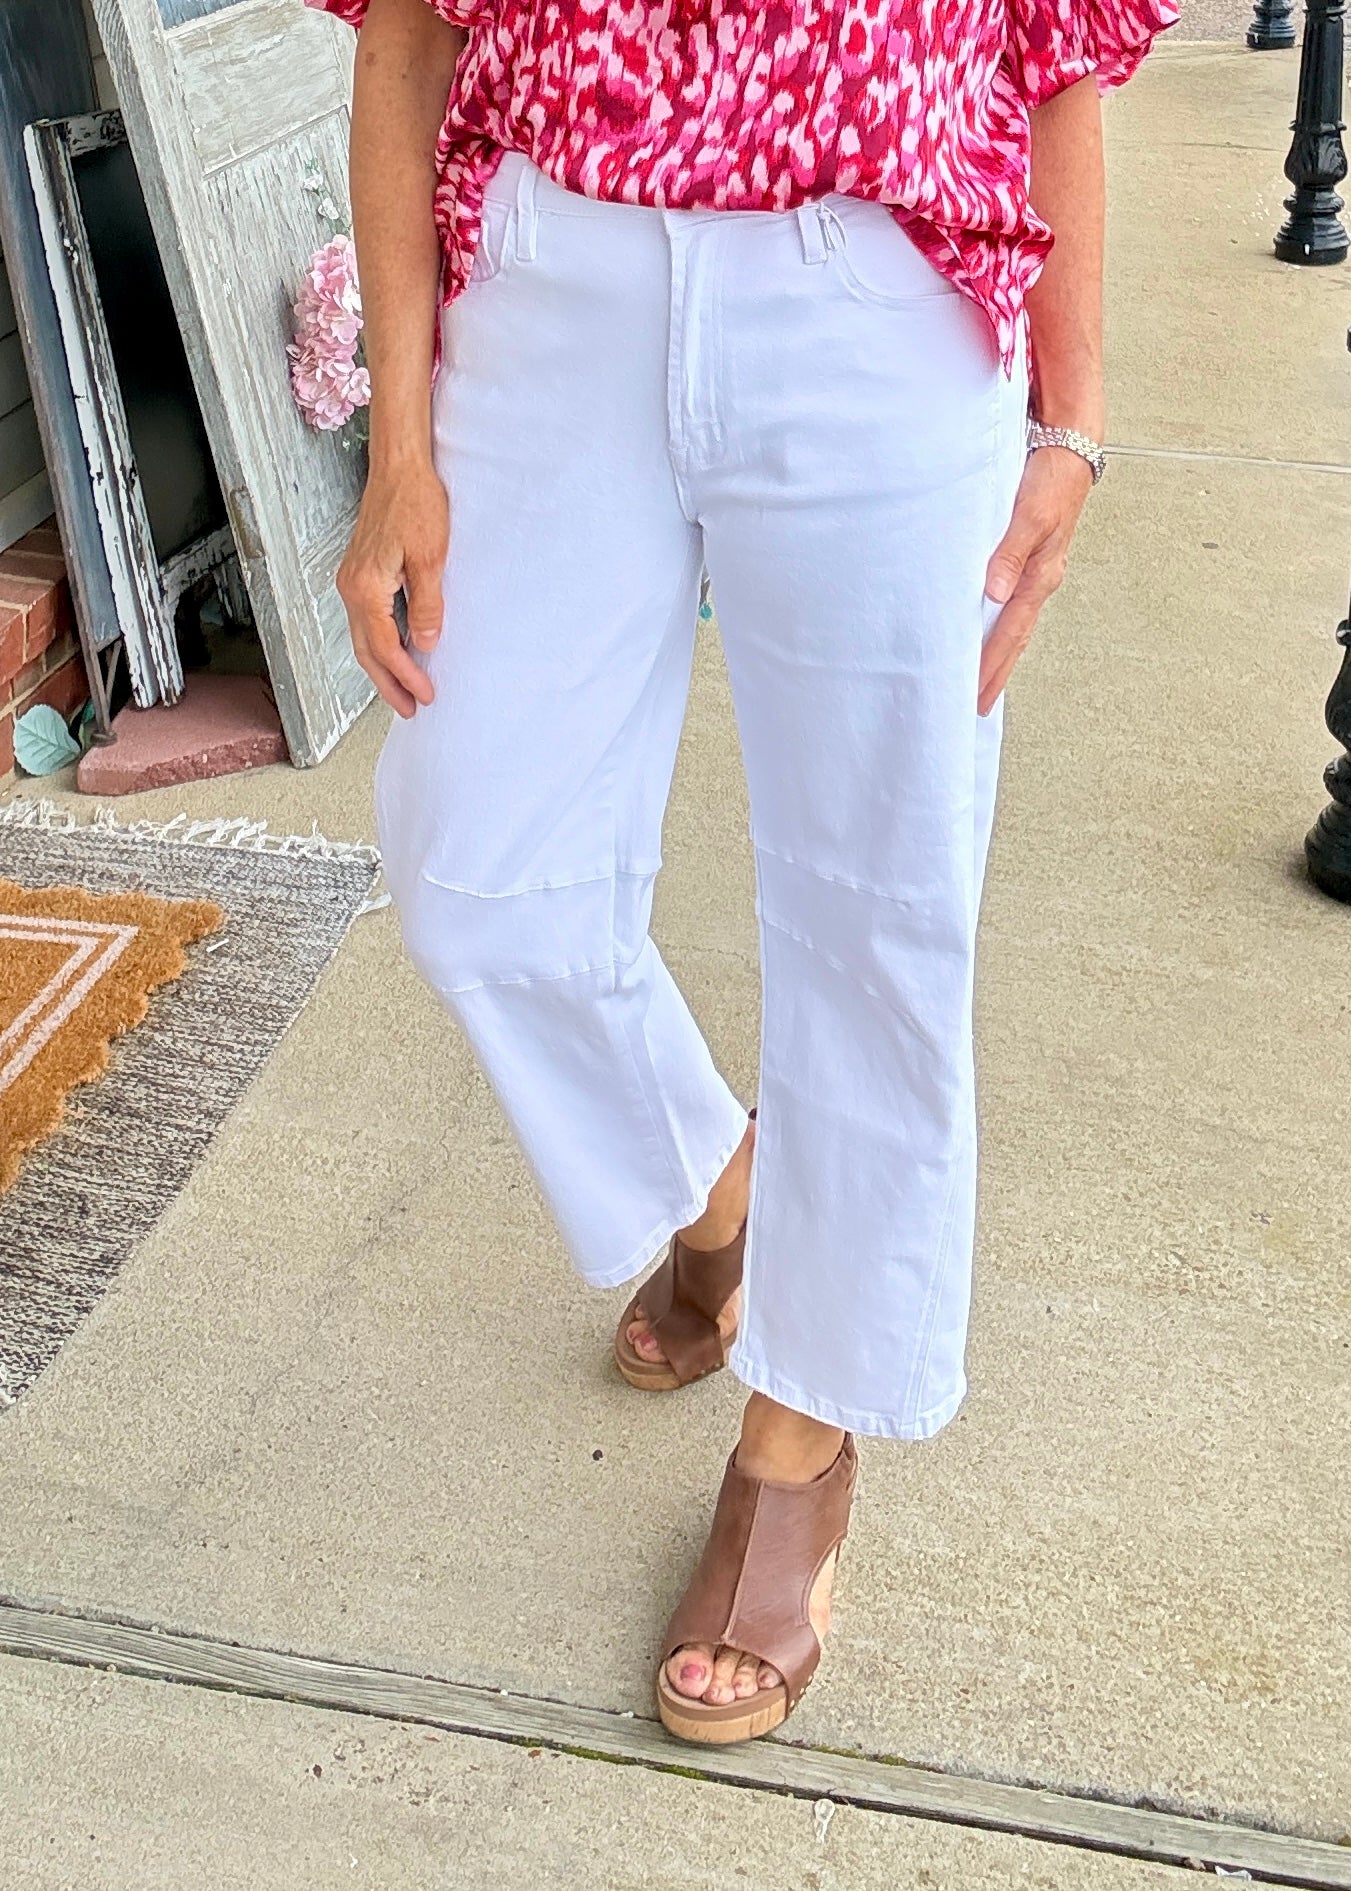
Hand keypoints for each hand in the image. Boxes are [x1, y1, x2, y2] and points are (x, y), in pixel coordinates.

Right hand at [336, 457, 449, 717]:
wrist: (399, 467)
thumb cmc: (415, 502)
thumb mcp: (430, 557)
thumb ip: (426, 604)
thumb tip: (425, 642)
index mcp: (366, 588)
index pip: (385, 648)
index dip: (405, 677)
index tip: (425, 696)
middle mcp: (351, 587)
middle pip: (366, 652)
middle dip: (387, 684)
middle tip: (408, 710)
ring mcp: (352, 580)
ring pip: (362, 638)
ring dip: (382, 667)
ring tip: (402, 689)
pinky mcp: (359, 572)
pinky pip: (366, 620)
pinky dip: (379, 643)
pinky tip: (396, 650)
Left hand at [978, 444, 1093, 717]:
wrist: (1070, 447)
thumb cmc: (1052, 478)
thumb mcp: (1030, 514)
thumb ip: (1009, 554)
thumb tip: (994, 594)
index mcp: (1040, 575)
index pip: (1009, 633)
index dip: (991, 667)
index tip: (974, 696)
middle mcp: (1039, 579)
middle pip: (1014, 638)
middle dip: (995, 673)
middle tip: (975, 707)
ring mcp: (1036, 570)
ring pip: (1013, 623)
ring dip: (998, 653)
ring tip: (979, 682)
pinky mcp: (1028, 557)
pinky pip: (1011, 603)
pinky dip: (998, 625)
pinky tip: (985, 633)